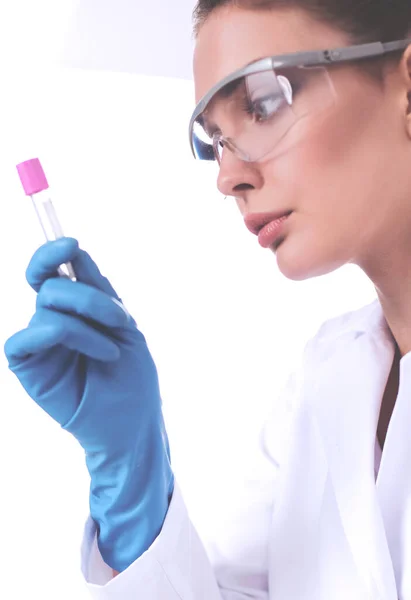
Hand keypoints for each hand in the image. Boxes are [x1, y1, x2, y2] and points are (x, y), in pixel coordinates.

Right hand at [4, 238, 173, 571]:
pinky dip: (62, 335)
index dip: (52, 250)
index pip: (52, 269)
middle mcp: (52, 319)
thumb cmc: (132, 376)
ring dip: (87, 322)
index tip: (70, 243)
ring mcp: (39, 341)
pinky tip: (91, 353)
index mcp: (75, 308)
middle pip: (51, 282)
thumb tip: (73, 249)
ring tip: (111, 350)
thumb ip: (97, 289)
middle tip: (118, 320)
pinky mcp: (27, 365)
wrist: (132, 422)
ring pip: (47, 305)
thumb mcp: (123, 324)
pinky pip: (27, 335)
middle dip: (89, 295)